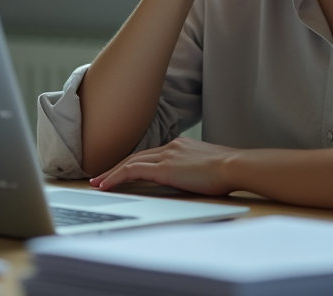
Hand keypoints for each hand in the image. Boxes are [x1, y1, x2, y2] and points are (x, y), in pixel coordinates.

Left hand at [88, 137, 240, 195]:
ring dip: (111, 173)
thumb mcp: (207, 167)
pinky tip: (107, 185)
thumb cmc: (228, 171)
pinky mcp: (165, 167)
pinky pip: (133, 171)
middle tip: (100, 177)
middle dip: (116, 167)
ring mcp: (167, 155)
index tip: (121, 171)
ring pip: (130, 162)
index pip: (149, 154)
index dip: (132, 163)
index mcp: (180, 146)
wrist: (234, 166)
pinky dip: (117, 177)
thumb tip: (190, 180)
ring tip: (98, 183)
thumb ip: (194, 170)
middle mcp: (171, 146)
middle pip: (136, 156)